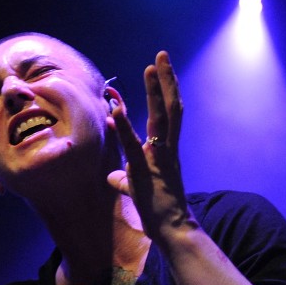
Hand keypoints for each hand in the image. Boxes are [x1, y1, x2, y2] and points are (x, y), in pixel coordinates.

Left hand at [106, 51, 191, 241]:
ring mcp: (159, 158)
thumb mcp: (136, 189)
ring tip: (150, 67)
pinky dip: (123, 126)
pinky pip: (134, 145)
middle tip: (162, 55)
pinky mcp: (145, 170)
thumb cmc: (157, 210)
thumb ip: (124, 179)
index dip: (163, 91)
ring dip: (155, 91)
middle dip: (165, 80)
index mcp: (165, 151)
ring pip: (162, 118)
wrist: (173, 229)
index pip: (167, 114)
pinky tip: (114, 110)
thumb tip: (112, 176)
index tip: (160, 70)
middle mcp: (167, 149)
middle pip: (170, 107)